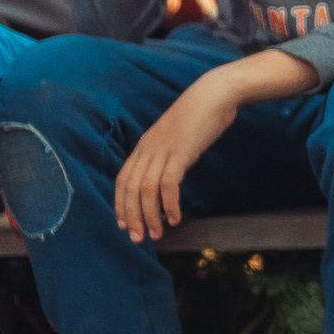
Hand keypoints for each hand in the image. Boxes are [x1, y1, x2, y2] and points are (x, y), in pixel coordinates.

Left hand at [113, 71, 239, 241]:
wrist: (213, 94)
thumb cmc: (199, 116)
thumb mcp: (176, 137)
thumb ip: (168, 154)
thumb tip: (168, 176)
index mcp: (144, 146)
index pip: (123, 180)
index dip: (120, 204)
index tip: (123, 224)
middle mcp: (148, 149)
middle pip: (130, 189)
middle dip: (132, 217)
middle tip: (138, 238)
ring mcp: (163, 150)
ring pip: (146, 190)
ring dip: (150, 216)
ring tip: (157, 233)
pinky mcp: (180, 153)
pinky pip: (169, 184)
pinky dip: (169, 204)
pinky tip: (175, 217)